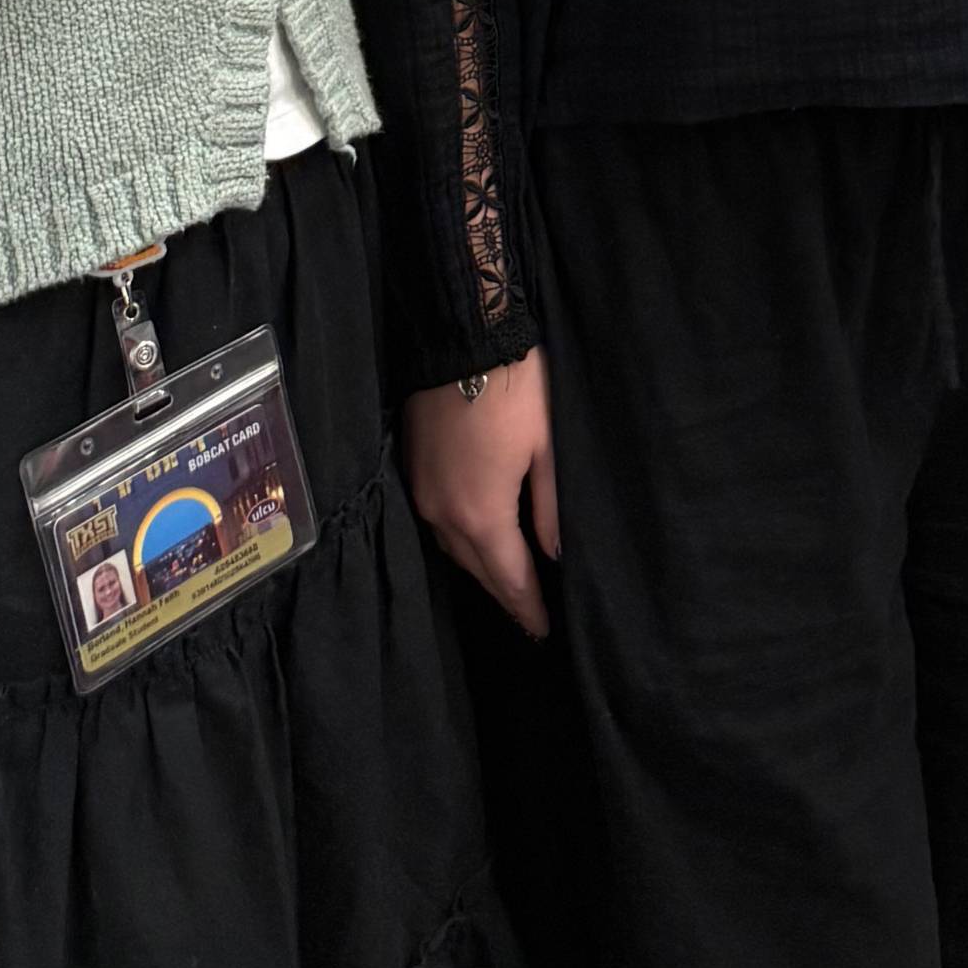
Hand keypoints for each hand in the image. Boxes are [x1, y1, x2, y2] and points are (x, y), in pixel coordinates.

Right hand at [402, 350, 557, 637]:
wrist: (462, 336)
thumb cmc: (516, 388)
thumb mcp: (548, 448)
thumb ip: (552, 508)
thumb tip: (556, 555)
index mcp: (481, 514)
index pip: (509, 578)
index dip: (528, 607)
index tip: (543, 631)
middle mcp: (442, 514)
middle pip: (476, 570)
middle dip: (505, 595)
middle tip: (528, 617)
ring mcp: (421, 492)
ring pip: (452, 549)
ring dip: (480, 568)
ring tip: (507, 583)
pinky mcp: (412, 469)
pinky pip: (436, 522)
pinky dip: (460, 540)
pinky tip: (476, 539)